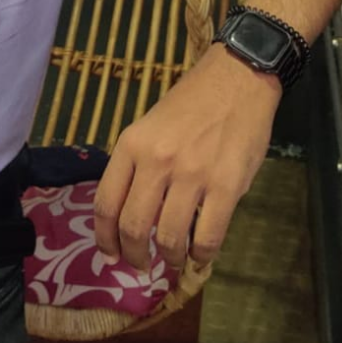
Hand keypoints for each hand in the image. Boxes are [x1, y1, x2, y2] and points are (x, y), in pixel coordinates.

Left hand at [93, 43, 281, 270]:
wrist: (236, 79)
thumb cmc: (191, 103)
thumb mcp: (150, 127)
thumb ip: (138, 166)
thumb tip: (129, 215)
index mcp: (132, 144)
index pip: (106, 204)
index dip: (105, 239)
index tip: (110, 256)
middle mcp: (157, 161)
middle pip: (133, 227)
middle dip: (134, 256)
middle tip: (142, 264)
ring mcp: (192, 175)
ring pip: (169, 238)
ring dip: (170, 257)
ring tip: (174, 255)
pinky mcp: (227, 186)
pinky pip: (208, 238)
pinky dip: (201, 255)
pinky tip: (200, 252)